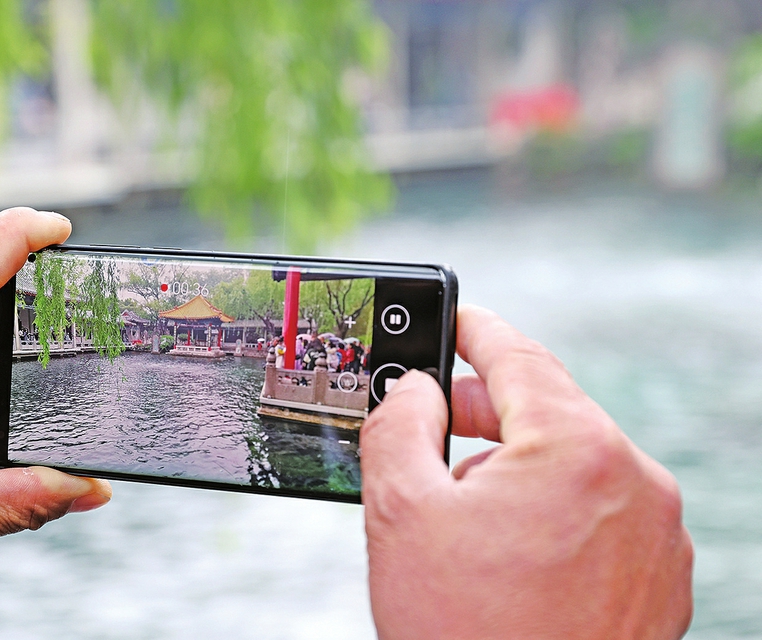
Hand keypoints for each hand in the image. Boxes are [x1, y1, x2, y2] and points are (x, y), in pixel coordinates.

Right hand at [361, 305, 692, 638]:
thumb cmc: (465, 632)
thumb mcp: (401, 511)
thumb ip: (398, 423)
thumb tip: (415, 389)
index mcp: (578, 451)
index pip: (520, 358)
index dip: (476, 330)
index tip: (454, 317)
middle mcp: (636, 482)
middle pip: (550, 411)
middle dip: (487, 410)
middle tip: (434, 417)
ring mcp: (657, 534)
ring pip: (575, 462)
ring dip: (517, 465)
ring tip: (462, 507)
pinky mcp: (660, 576)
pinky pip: (601, 510)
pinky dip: (553, 507)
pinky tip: (507, 546)